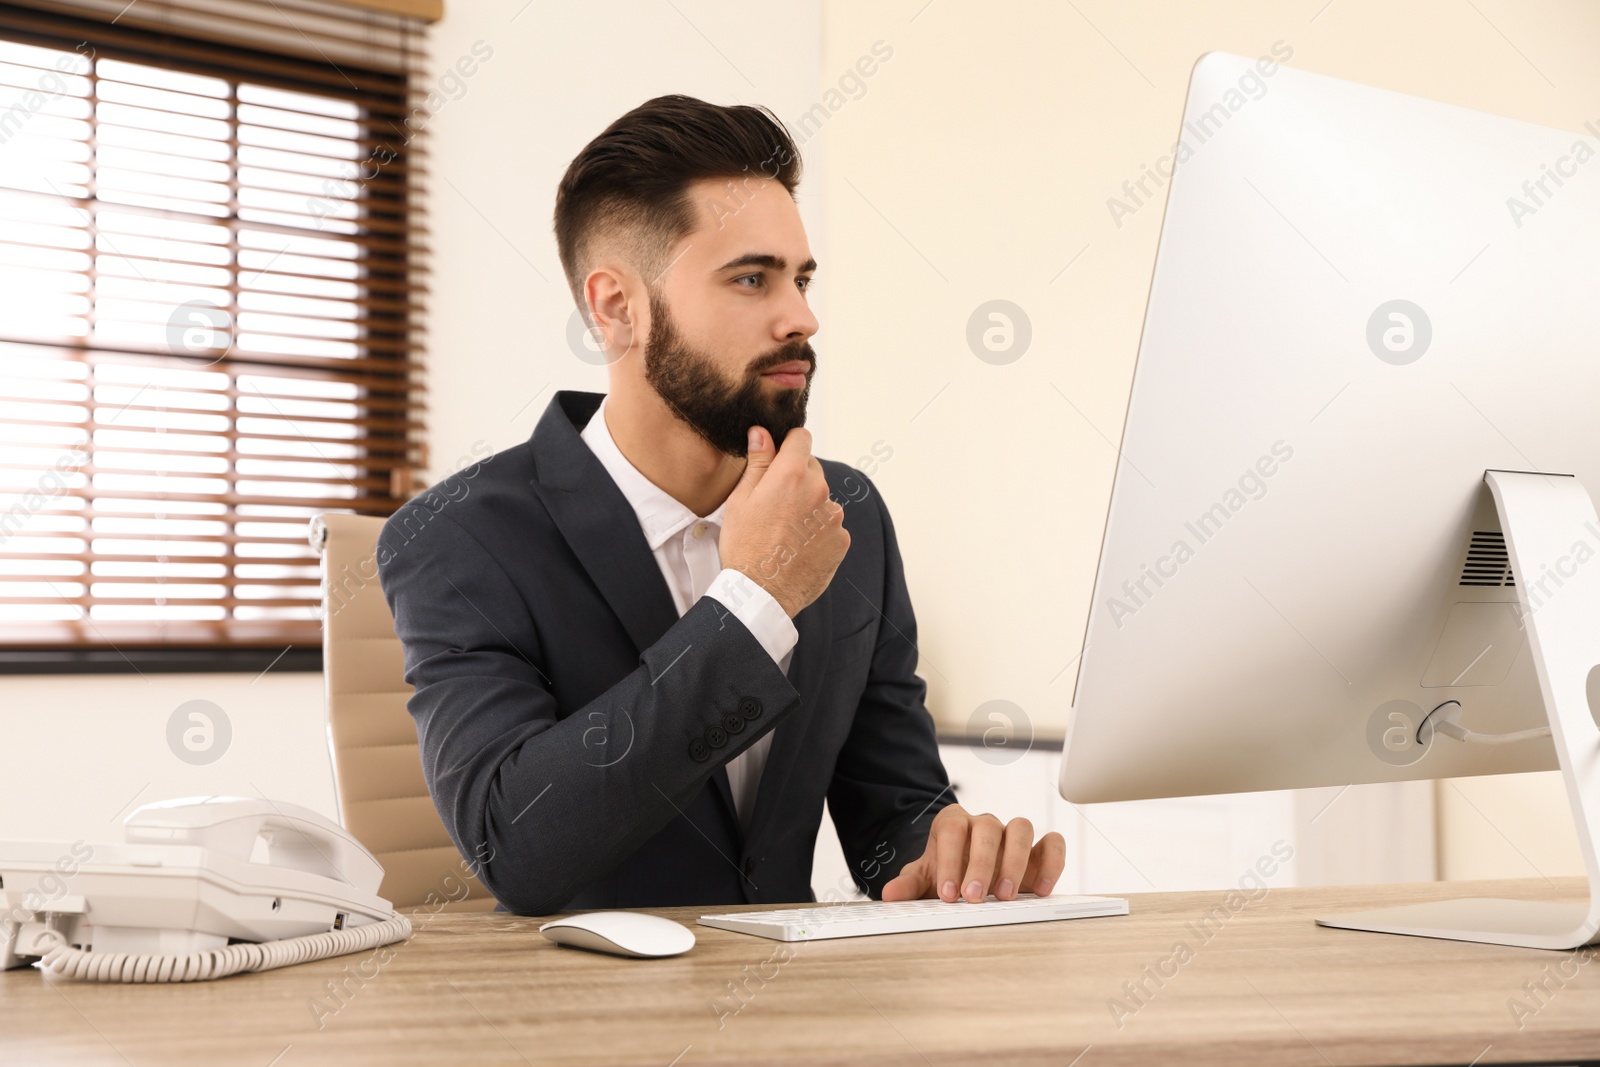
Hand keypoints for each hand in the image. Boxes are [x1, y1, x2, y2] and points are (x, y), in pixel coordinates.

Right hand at [720, 426, 849, 618]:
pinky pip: (830, 526)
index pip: (802, 438)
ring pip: (821, 500)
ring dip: (808, 508)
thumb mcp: (741, 500)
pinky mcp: (842, 540)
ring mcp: (834, 517)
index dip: (789, 444)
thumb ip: (758, 462)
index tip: (780, 456)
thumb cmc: (745, 546)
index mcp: (791, 475)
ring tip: (784, 532)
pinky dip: (817, 532)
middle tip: (774, 506)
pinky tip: (798, 548)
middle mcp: (819, 491)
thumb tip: (762, 433)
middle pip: (812, 470)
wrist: (762, 594)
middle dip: (796, 480)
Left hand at [881, 804, 1065, 902]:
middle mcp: (984, 824)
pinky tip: (1040, 890)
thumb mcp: (924, 879)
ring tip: (1005, 896)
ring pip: (1021, 828)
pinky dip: (1051, 863)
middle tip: (975, 897)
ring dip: (1014, 861)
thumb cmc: (947, 876)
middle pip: (986, 828)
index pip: (951, 830)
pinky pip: (1053, 843)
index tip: (949, 894)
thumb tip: (890, 894)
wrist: (968, 878)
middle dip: (981, 863)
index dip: (950, 860)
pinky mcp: (1039, 849)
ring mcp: (1013, 834)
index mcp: (953, 823)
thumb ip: (910, 885)